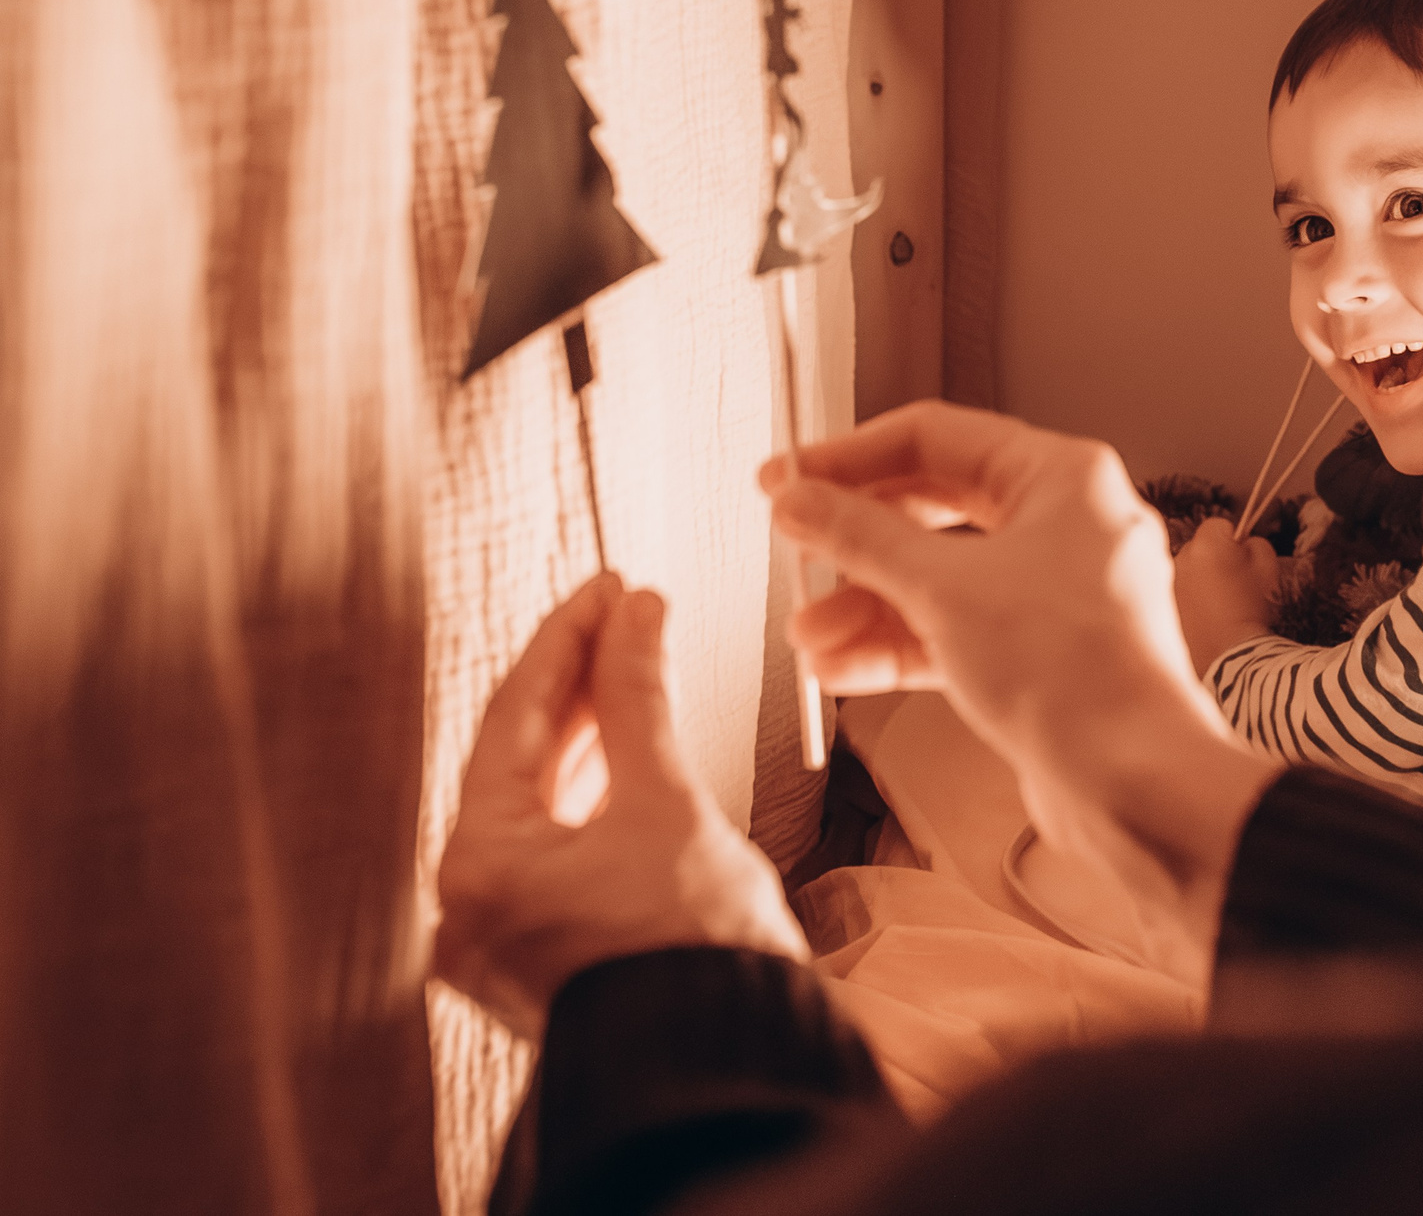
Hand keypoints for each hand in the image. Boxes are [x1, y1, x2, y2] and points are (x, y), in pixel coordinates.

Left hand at [433, 575, 808, 1039]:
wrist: (726, 1059)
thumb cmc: (697, 952)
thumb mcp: (666, 800)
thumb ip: (639, 699)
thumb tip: (634, 614)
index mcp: (480, 867)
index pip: (514, 719)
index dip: (567, 640)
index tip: (608, 589)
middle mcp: (470, 907)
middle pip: (516, 761)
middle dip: (577, 684)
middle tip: (625, 619)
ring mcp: (502, 937)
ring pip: (534, 806)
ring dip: (585, 735)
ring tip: (633, 669)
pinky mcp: (541, 955)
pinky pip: (550, 851)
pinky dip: (586, 796)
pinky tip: (621, 751)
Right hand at [762, 402, 1280, 983]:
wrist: (1132, 783)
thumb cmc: (1072, 672)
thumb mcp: (942, 589)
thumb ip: (860, 537)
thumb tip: (800, 499)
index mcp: (1064, 477)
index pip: (936, 436)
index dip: (850, 457)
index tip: (787, 478)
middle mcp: (1069, 525)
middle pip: (936, 509)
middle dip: (857, 543)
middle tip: (794, 552)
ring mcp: (1061, 593)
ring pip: (944, 579)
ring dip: (869, 605)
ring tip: (807, 637)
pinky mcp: (1048, 655)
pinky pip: (962, 632)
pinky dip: (903, 646)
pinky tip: (841, 669)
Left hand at [1173, 518, 1277, 672]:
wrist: (1229, 653)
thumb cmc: (1251, 606)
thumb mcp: (1268, 566)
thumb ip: (1256, 543)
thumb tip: (1244, 543)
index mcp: (1206, 544)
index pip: (1219, 525)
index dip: (1235, 540)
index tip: (1243, 559)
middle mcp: (1180, 558)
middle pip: (1199, 547)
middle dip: (1214, 557)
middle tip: (1234, 582)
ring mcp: (1169, 582)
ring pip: (1188, 570)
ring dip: (1201, 578)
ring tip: (1220, 604)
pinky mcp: (1164, 605)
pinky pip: (1180, 592)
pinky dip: (1191, 599)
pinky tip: (1207, 617)